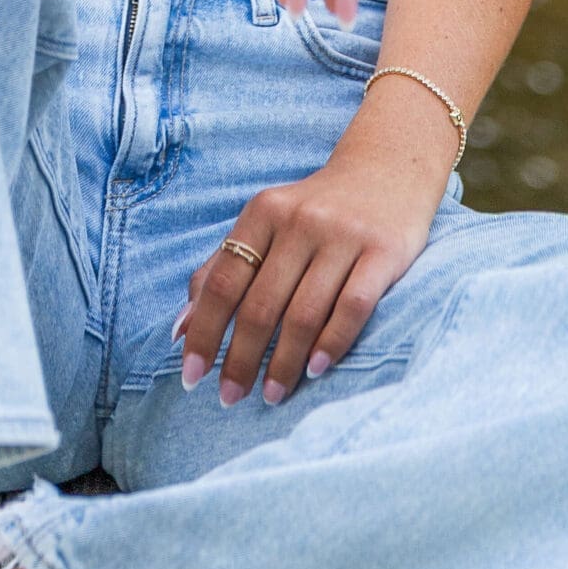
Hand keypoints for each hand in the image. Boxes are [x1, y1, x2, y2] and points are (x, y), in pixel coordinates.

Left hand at [173, 139, 439, 404]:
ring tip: (270, 395)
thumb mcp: (264, 224)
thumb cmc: (314, 210)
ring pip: (303, 313)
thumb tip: (180, 329)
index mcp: (263, 213)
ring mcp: (343, 236)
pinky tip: (315, 370)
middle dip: (241, 359)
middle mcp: (299, 221)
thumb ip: (221, 268)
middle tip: (230, 399)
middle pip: (260, 304)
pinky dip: (331, 344)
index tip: (193, 376)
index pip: (222, 282)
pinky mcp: (383, 251)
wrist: (386, 169)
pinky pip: (353, 307)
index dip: (205, 332)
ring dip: (283, 363)